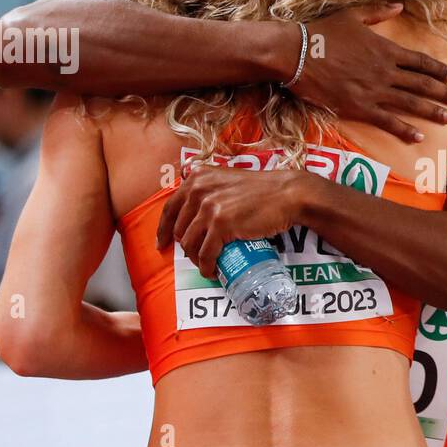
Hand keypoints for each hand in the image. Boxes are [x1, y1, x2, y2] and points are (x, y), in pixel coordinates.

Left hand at [154, 165, 316, 277]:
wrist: (285, 194)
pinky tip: (212, 271)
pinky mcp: (221, 225)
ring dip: (196, 259)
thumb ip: (207, 179)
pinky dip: (207, 266)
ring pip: (190, 243)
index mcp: (197, 178)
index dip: (162, 229)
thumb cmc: (260, 188)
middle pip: (180, 229)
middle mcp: (198, 191)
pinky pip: (206, 253)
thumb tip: (187, 176)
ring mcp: (208, 208)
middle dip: (185, 247)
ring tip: (206, 264)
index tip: (161, 244)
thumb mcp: (226, 176)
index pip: (170, 208)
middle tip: (195, 257)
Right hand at [288, 4, 446, 142]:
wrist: (296, 53)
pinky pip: (388, 121)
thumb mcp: (352, 14)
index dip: (438, 69)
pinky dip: (405, 130)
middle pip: (422, 83)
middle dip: (444, 92)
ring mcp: (374, 91)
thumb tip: (400, 4)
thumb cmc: (322, 32)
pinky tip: (419, 137)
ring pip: (411, 103)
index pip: (420, 61)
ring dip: (433, 112)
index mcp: (385, 49)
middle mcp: (385, 71)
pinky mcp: (359, 107)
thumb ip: (379, 10)